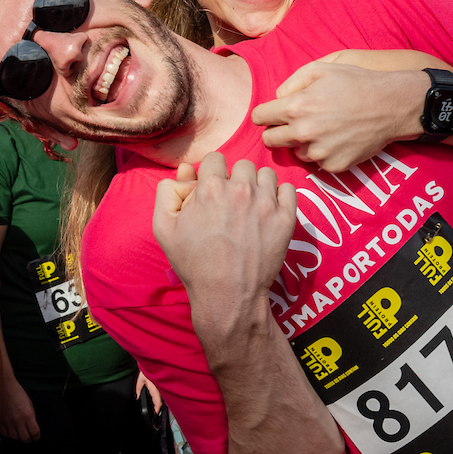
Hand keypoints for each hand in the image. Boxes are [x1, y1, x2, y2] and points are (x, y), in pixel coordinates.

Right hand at [0, 378, 39, 441]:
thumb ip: (31, 416)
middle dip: (29, 439)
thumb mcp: (29, 403)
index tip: (36, 436)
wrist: (3, 386)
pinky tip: (11, 430)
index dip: (37, 436)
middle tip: (29, 436)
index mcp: (28, 415)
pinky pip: (5, 434)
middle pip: (25, 438)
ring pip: (15, 438)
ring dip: (19, 437)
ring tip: (20, 432)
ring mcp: (8, 422)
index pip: (35, 433)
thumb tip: (32, 426)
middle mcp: (18, 421)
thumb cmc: (17, 392)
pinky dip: (9, 434)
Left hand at [136, 371, 162, 413]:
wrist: (153, 360)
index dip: (157, 409)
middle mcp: (161, 388)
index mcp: (155, 388)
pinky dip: (161, 396)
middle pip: (161, 401)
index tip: (155, 414)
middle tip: (156, 412)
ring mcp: (163, 386)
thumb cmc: (148, 367)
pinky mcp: (163, 383)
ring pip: (163, 397)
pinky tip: (158, 397)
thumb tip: (137, 397)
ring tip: (156, 407)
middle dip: (159, 407)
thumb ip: (138, 388)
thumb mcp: (141, 379)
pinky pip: (163, 392)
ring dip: (160, 402)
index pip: (158, 402)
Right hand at [152, 153, 296, 341]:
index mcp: (210, 187)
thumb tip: (185, 172)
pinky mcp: (285, 217)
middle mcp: (240, 189)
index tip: (213, 190)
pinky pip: (289, 188)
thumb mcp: (163, 228)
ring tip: (251, 206)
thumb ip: (167, 193)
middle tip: (231, 202)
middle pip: (241, 165)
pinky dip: (280, 195)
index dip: (212, 174)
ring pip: (266, 174)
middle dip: (235, 178)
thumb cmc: (194, 263)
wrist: (227, 294)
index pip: (214, 159)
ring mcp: (266, 203)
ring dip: (258, 185)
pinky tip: (269, 209)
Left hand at [252, 61, 442, 172]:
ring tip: (323, 129)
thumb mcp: (321, 68)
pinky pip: (318, 162)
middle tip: (292, 124)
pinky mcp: (334, 166)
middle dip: (276, 131)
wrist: (390, 105)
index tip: (271, 114)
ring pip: (295, 152)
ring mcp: (319, 152)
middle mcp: (303, 132)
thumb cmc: (355, 82)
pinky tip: (337, 139)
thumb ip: (291, 82)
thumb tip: (276, 99)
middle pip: (270, 140)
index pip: (259, 117)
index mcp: (296, 107)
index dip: (264, 114)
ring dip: (302, 143)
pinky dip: (323, 153)